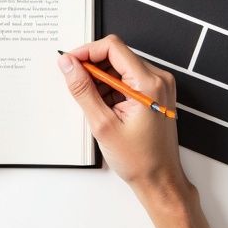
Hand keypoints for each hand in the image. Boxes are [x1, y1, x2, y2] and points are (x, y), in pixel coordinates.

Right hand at [57, 35, 188, 201]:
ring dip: (101, 79)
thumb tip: (67, 64)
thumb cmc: (139, 159)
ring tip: (95, 106)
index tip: (69, 63)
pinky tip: (106, 108)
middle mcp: (158, 78)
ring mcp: (159, 85)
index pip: (112, 47)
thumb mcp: (103, 124)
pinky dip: (111, 88)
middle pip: (117, 55)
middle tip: (76, 87)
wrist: (160, 179)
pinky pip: (128, 78)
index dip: (86, 52)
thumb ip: (83, 90)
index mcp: (148, 83)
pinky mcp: (155, 93)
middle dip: (92, 67)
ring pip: (120, 66)